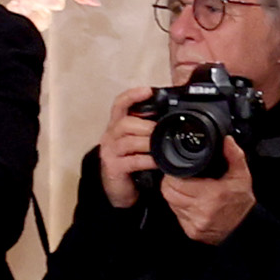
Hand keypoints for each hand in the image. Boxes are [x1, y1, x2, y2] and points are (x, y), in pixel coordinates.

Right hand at [92, 92, 158, 210]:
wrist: (118, 189)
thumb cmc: (130, 161)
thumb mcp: (137, 141)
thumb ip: (147, 128)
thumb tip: (170, 116)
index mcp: (116, 125)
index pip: (120, 104)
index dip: (132, 95)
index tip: (148, 90)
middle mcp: (110, 136)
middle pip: (125, 123)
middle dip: (146, 126)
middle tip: (161, 130)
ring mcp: (110, 152)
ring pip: (128, 141)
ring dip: (148, 142)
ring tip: (160, 145)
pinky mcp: (114, 168)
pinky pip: (132, 161)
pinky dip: (147, 160)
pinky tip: (157, 161)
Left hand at [161, 129, 257, 244]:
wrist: (245, 227)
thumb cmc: (241, 202)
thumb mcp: (242, 175)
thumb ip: (234, 155)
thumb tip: (226, 140)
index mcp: (212, 194)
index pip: (176, 183)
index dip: (172, 175)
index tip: (177, 172)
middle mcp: (201, 210)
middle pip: (169, 194)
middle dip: (170, 184)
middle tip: (178, 179)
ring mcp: (195, 223)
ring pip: (171, 205)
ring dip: (175, 196)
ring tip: (187, 190)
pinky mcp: (192, 232)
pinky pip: (177, 216)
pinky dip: (180, 208)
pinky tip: (191, 203)